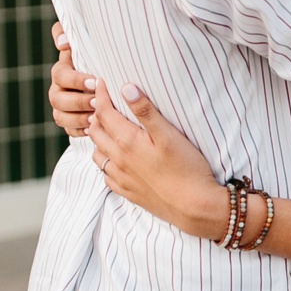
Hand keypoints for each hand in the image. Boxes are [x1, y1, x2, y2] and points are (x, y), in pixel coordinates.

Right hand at [50, 22, 95, 136]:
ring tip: (96, 117)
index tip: (95, 82)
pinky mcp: (70, 124)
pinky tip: (95, 128)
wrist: (107, 82)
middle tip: (98, 102)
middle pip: (57, 100)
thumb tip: (62, 41)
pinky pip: (70, 131)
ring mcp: (62, 109)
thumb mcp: (86, 44)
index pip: (60, 75)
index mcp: (62, 72)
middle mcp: (58, 91)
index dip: (76, 80)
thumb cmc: (97, 58)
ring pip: (61, 117)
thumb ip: (69, 34)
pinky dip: (81, 131)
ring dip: (79, 118)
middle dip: (78, 101)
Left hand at [86, 79, 232, 240]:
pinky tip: (115, 159)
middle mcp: (118, 160)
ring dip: (98, 138)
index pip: (104, 113)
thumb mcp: (169, 135)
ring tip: (106, 129)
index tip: (102, 83)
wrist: (194, 207)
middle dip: (96, 114)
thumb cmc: (186, 168)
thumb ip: (146, 111)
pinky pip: (105, 174)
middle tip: (103, 103)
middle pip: (95, 132)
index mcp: (127, 142)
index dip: (101, 96)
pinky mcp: (127, 192)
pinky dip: (105, 161)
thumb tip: (126, 88)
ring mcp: (121, 178)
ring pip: (96, 153)